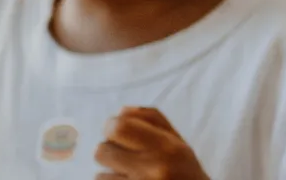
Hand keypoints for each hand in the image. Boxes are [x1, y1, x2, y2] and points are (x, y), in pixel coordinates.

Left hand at [94, 107, 209, 179]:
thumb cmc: (185, 172)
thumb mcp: (179, 143)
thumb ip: (153, 121)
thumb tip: (121, 111)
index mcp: (167, 147)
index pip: (119, 128)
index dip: (112, 126)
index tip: (117, 132)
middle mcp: (152, 168)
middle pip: (102, 150)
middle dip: (109, 151)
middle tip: (124, 156)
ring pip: (100, 175)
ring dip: (111, 173)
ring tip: (130, 174)